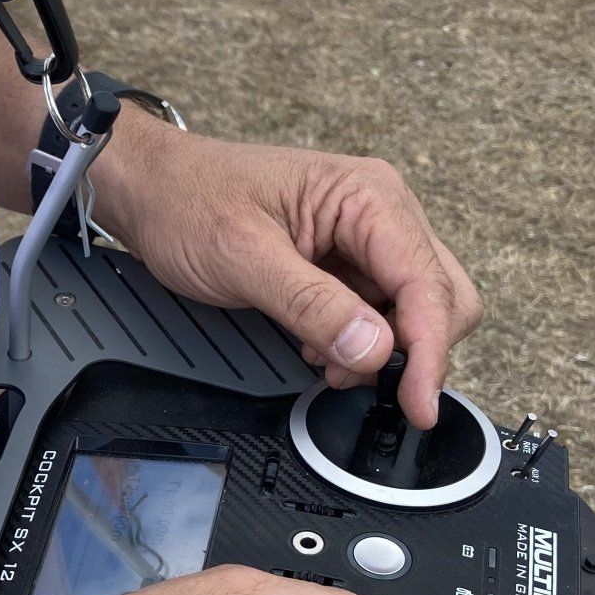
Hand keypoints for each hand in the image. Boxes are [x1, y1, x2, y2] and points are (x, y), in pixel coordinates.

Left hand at [95, 117, 482, 427]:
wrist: (152, 189)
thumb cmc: (188, 202)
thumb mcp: (243, 258)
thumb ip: (312, 305)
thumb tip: (373, 348)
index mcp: (368, 197)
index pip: (427, 284)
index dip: (429, 351)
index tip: (416, 405)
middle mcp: (381, 211)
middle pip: (442, 296)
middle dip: (414, 350)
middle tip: (359, 382)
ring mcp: (367, 236)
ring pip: (415, 309)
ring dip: (382, 349)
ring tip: (325, 360)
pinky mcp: (347, 259)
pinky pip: (379, 310)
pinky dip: (361, 340)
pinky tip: (320, 345)